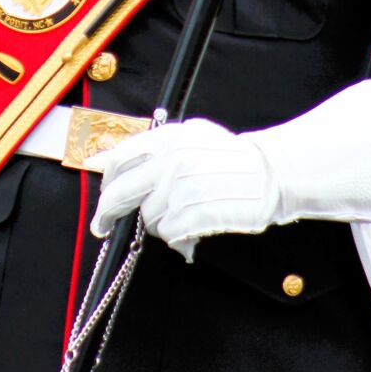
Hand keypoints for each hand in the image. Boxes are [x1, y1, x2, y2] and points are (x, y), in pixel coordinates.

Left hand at [93, 121, 276, 260]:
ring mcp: (179, 191)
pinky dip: (177, 237)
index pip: (119, 161)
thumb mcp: (192, 135)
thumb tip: (114, 160)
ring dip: (160, 223)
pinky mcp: (192, 215)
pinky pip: (169, 234)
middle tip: (101, 226)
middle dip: (106, 214)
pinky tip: (192, 230)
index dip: (106, 182)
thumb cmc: (231, 155)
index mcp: (166, 140)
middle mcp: (168, 163)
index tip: (103, 196)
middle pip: (120, 194)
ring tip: (184, 215)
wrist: (269, 172)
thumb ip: (155, 145)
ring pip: (148, 219)